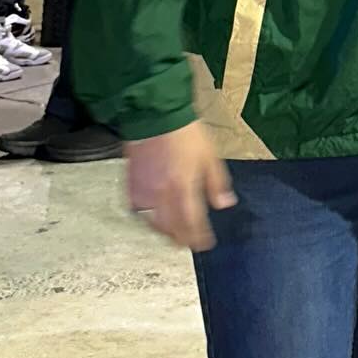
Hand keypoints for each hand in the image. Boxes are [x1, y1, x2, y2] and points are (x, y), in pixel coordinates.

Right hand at [124, 121, 236, 250]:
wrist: (156, 114)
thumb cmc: (186, 132)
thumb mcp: (210, 155)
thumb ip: (217, 183)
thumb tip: (225, 204)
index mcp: (184, 187)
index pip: (192, 223)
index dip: (199, 237)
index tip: (204, 244)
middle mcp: (162, 194)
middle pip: (171, 229)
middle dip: (181, 239)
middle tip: (189, 243)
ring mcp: (145, 191)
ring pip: (153, 223)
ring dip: (165, 232)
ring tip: (173, 234)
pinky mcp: (132, 185)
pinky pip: (139, 210)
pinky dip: (148, 218)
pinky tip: (155, 217)